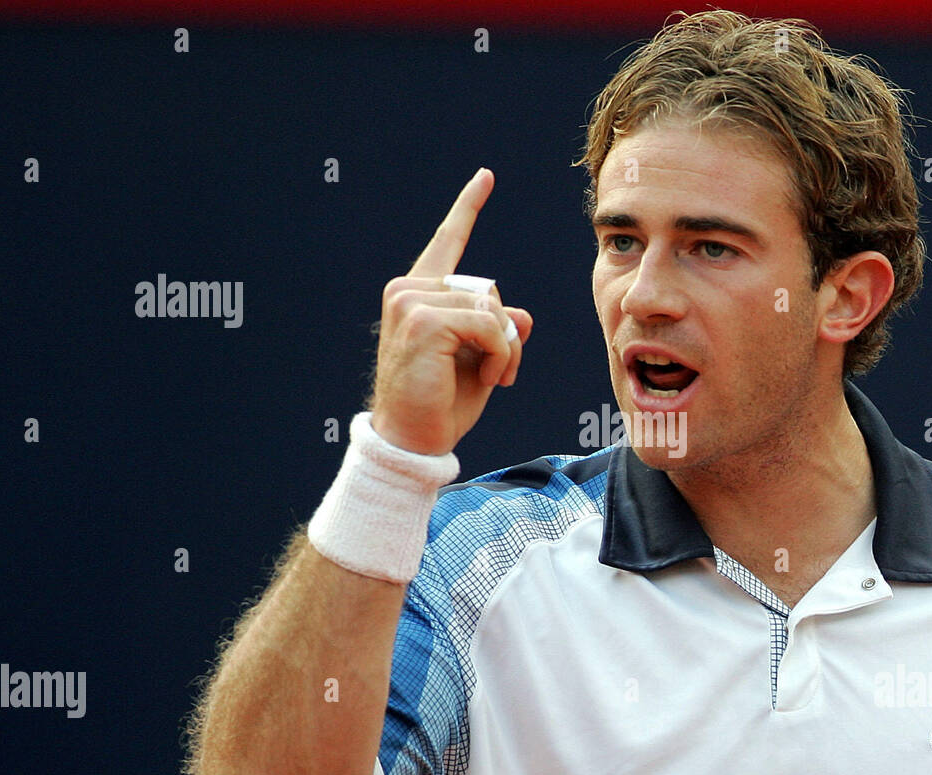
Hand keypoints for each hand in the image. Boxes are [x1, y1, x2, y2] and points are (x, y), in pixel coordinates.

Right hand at [369, 168, 533, 454]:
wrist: (414, 440)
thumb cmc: (442, 404)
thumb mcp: (483, 360)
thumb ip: (501, 330)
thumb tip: (521, 316)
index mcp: (420, 295)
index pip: (449, 243)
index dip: (468, 208)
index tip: (486, 177)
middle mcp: (409, 290)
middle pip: (489, 290)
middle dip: (505, 333)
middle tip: (500, 373)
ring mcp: (411, 301)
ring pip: (493, 308)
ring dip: (504, 348)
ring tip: (491, 378)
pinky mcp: (423, 318)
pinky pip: (491, 324)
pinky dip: (501, 354)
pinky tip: (488, 378)